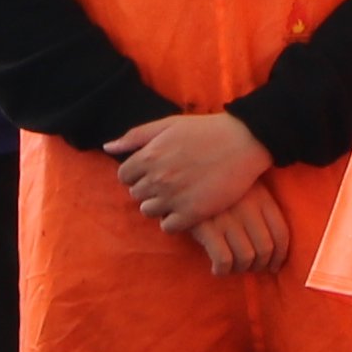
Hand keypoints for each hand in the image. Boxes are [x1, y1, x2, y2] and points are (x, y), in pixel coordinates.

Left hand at [110, 111, 271, 239]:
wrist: (244, 141)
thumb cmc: (205, 130)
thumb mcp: (167, 124)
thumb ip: (135, 136)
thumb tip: (107, 147)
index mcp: (149, 156)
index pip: (124, 176)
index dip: (137, 174)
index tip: (153, 172)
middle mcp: (158, 178)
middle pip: (136, 194)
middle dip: (148, 189)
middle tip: (169, 182)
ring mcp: (174, 197)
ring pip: (149, 211)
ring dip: (160, 205)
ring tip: (178, 195)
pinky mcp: (192, 213)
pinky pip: (168, 227)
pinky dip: (174, 220)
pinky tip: (186, 208)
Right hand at [189, 190, 293, 275]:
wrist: (182, 174)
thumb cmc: (215, 185)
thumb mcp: (243, 187)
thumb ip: (259, 209)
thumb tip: (270, 248)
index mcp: (261, 197)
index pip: (281, 234)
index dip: (280, 257)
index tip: (273, 267)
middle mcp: (247, 207)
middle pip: (265, 249)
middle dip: (259, 266)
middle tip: (249, 268)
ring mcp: (227, 217)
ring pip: (246, 257)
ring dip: (240, 269)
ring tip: (231, 268)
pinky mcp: (206, 226)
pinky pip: (224, 259)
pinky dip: (223, 270)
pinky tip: (217, 268)